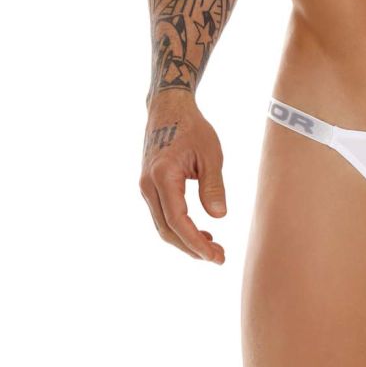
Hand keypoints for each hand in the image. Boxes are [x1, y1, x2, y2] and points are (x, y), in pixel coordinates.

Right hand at [139, 94, 226, 262]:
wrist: (168, 108)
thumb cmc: (192, 128)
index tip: (215, 256)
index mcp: (162, 176)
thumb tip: (219, 217)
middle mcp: (148, 186)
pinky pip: (162, 215)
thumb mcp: (210, 154)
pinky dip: (179, 228)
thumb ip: (213, 186)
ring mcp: (146, 187)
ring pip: (162, 226)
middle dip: (191, 248)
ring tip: (213, 248)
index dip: (196, 242)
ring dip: (185, 241)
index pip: (178, 221)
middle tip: (219, 258)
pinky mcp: (150, 187)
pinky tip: (200, 233)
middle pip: (167, 230)